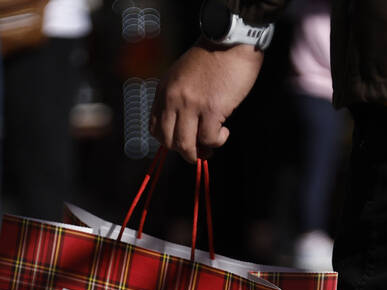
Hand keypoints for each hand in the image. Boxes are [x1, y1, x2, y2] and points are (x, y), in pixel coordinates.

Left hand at [151, 41, 264, 161]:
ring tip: (211, 147)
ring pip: (185, 145)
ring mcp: (191, 105)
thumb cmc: (213, 56)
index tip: (183, 140)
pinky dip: (217, 141)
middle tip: (199, 150)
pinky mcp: (211, 109)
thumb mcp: (183, 74)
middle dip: (183, 151)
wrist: (231, 40)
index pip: (155, 127)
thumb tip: (185, 124)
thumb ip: (178, 96)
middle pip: (167, 141)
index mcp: (164, 90)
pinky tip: (224, 131)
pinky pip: (209, 139)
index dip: (168, 140)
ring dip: (198, 153)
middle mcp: (173, 99)